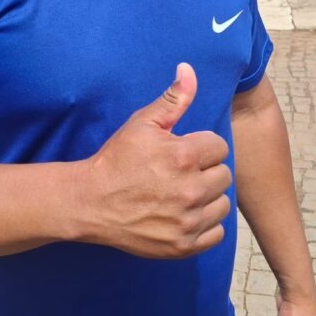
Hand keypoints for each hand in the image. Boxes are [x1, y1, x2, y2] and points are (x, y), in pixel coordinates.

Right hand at [77, 63, 231, 258]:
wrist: (90, 202)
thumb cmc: (117, 159)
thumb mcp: (142, 123)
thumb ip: (173, 99)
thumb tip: (189, 69)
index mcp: (183, 156)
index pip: (219, 147)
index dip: (200, 147)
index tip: (182, 152)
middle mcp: (190, 190)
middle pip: (224, 175)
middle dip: (206, 171)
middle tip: (181, 173)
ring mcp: (187, 221)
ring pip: (223, 204)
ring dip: (208, 198)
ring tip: (183, 193)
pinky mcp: (182, 245)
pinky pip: (216, 233)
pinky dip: (205, 225)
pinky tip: (185, 215)